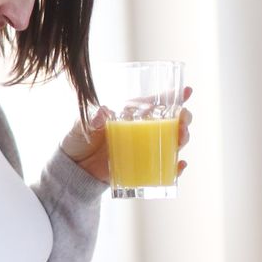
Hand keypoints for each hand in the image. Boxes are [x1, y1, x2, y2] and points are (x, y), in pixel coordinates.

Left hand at [61, 85, 193, 181]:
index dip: (172, 97)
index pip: (154, 103)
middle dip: (183, 119)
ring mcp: (143, 149)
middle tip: (183, 121)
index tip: (187, 92)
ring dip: (182, 140)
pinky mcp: (142, 167)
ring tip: (181, 140)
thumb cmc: (77, 142)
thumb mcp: (79, 127)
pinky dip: (175, 168)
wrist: (74, 170)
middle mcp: (140, 130)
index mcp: (129, 115)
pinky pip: (164, 168)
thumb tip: (102, 112)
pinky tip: (180, 166)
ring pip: (172, 142)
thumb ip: (89, 119)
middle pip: (170, 122)